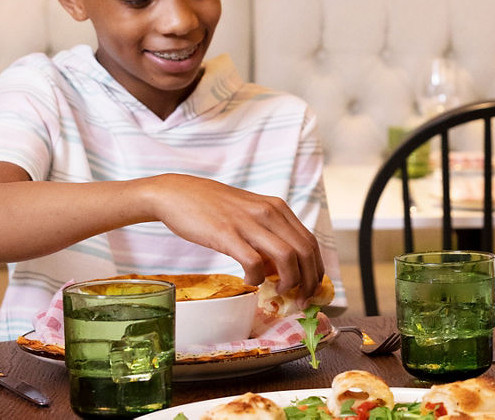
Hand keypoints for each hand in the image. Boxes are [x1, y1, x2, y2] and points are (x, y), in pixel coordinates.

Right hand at [146, 174, 324, 299]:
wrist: (177, 194)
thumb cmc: (213, 207)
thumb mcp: (250, 213)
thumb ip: (268, 234)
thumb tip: (282, 268)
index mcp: (277, 208)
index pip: (310, 241)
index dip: (316, 269)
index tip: (312, 289)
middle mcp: (268, 212)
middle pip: (305, 251)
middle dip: (308, 282)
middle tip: (301, 300)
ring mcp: (248, 223)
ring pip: (287, 257)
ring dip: (289, 282)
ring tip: (278, 292)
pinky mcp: (226, 234)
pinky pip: (254, 263)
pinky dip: (256, 278)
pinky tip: (249, 281)